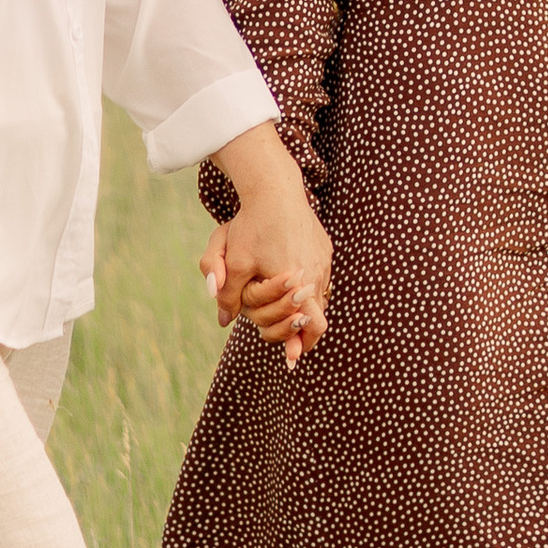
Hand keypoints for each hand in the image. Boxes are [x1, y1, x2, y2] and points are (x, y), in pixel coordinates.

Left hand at [198, 141, 331, 369]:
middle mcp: (318, 274)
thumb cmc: (253, 226)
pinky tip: (290, 280)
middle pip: (316, 315)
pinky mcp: (324, 247)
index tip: (292, 359)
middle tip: (282, 333)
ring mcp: (324, 260)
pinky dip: (306, 286)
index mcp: (300, 284)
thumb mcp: (235, 262)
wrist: (274, 189)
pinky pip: (319, 276)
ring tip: (285, 309)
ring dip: (302, 306)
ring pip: (318, 295)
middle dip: (297, 327)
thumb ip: (228, 295)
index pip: (314, 327)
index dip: (303, 345)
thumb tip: (223, 321)